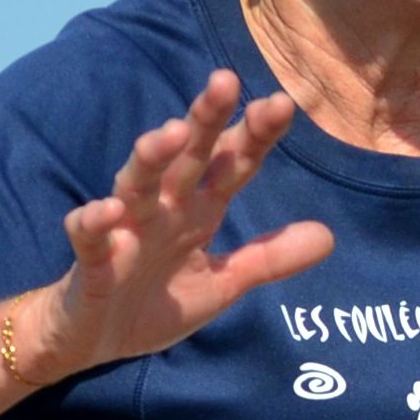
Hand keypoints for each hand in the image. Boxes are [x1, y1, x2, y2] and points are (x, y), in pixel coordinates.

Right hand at [22, 72, 334, 378]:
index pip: (231, 165)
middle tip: (226, 80)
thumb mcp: (222, 284)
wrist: (94, 339)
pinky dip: (96, 221)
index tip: (282, 104)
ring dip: (151, 157)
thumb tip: (329, 235)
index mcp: (197, 211)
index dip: (255, 136)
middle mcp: (163, 209)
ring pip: (136, 183)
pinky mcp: (91, 259)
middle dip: (205, 120)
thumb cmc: (155, 302)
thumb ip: (268, 258)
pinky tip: (110, 210)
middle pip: (186, 156)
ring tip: (169, 133)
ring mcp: (125, 229)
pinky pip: (89, 235)